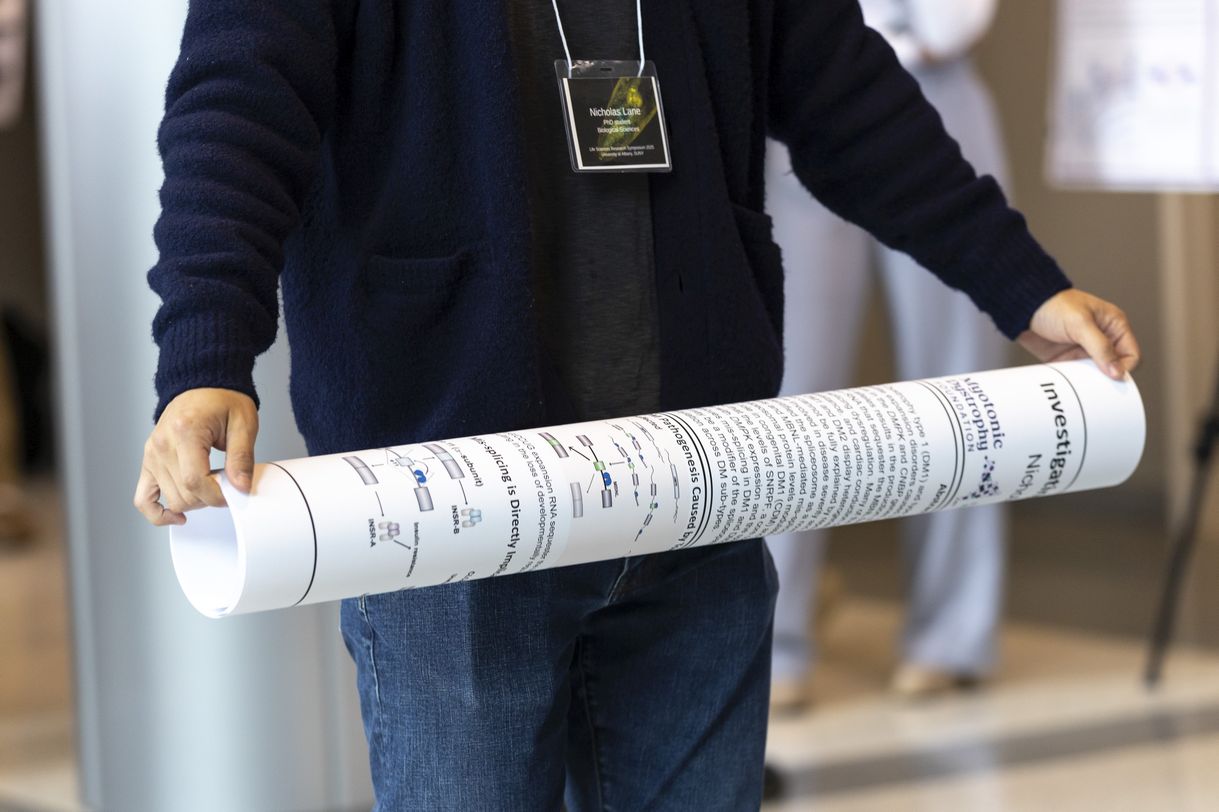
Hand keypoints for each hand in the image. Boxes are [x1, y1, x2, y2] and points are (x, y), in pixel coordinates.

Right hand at [133, 388, 257, 525]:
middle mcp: (162, 445)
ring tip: (211, 484)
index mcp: (184, 432)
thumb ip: (242, 458)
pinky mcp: (148, 462)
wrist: (202, 385)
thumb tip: (240, 487)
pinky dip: (157, 512)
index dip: (217, 496)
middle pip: (183, 494)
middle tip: (228, 483)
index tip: (234, 493)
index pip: (195, 481)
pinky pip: (142, 497)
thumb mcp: (243, 424)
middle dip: (210, 498)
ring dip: (194, 501)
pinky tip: (177, 516)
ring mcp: (151, 455)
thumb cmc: (223, 400)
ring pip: (170, 499)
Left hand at [1017, 289, 1139, 380]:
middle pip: (1115, 367)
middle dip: (1108, 379)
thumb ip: (1100, 347)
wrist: (1023, 308)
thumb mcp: (1080, 324)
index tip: (1111, 378)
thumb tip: (1117, 372)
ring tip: (1081, 388)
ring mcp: (1085, 350)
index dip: (1124, 367)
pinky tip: (1069, 386)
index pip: (1131, 354)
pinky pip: (1078, 376)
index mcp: (1114, 325)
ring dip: (1090, 382)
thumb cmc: (1053, 305)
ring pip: (1096, 375)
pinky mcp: (1068, 359)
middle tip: (1097, 388)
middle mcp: (1103, 339)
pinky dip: (1075, 382)